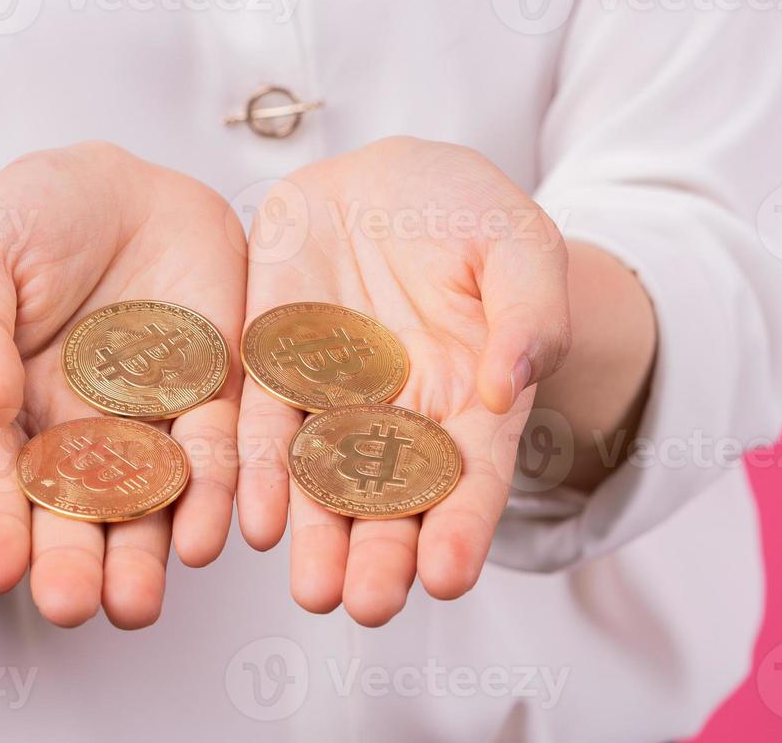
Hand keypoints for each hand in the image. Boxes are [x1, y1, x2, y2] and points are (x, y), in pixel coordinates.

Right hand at [0, 142, 244, 628]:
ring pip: (150, 505)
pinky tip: (218, 534)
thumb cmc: (28, 223)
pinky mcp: (215, 398)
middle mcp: (76, 436)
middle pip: (74, 515)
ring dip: (147, 556)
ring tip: (138, 601)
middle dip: (73, 565)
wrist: (118, 191)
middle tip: (73, 604)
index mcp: (3, 413)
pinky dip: (220, 496)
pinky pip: (222, 454)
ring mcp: (148, 425)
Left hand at [236, 136, 569, 625]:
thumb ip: (527, 314)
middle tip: (368, 603)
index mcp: (473, 402)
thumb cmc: (471, 216)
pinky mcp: (272, 365)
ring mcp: (332, 397)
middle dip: (380, 556)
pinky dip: (256, 474)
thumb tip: (507, 382)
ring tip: (313, 590)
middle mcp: (400, 417)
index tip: (447, 576)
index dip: (461, 528)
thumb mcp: (520, 246)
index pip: (471, 479)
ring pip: (320, 481)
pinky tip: (254, 518)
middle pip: (391, 501)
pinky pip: (259, 426)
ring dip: (315, 538)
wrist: (390, 179)